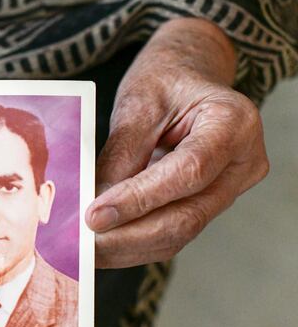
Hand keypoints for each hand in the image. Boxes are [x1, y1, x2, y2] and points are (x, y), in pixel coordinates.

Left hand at [86, 18, 268, 267]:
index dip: (138, 199)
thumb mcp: (139, 103)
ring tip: (84, 250)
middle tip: (82, 244)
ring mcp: (231, 188)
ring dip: (128, 247)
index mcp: (234, 123)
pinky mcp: (210, 204)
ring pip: (179, 233)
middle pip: (187, 215)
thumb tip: (94, 205)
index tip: (94, 216)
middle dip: (129, 235)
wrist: (187, 76)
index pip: (187, 173)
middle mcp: (244, 162)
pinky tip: (102, 244)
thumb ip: (121, 154)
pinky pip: (173, 233)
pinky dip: (135, 242)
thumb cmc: (164, 81)